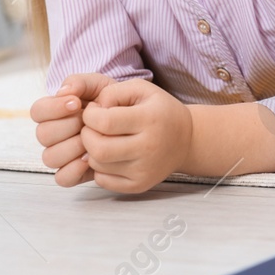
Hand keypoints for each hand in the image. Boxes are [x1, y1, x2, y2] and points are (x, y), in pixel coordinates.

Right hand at [30, 73, 116, 187]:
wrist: (131, 122)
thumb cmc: (110, 101)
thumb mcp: (99, 85)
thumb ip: (80, 82)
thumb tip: (63, 91)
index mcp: (53, 113)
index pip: (37, 111)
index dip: (54, 108)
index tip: (76, 103)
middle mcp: (53, 135)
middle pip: (43, 135)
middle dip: (68, 126)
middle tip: (88, 122)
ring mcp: (61, 155)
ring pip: (50, 157)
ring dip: (73, 147)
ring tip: (93, 139)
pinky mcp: (72, 173)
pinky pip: (62, 178)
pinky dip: (74, 170)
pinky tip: (91, 158)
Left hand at [80, 78, 193, 193]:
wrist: (187, 140)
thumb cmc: (160, 111)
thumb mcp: (142, 89)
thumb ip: (113, 92)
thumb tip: (93, 110)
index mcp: (150, 119)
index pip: (104, 122)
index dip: (90, 115)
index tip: (95, 111)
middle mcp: (149, 147)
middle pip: (98, 148)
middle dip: (86, 135)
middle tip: (93, 128)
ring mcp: (144, 170)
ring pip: (97, 165)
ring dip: (92, 151)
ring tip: (104, 140)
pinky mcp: (139, 185)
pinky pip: (103, 181)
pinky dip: (100, 168)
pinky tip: (111, 156)